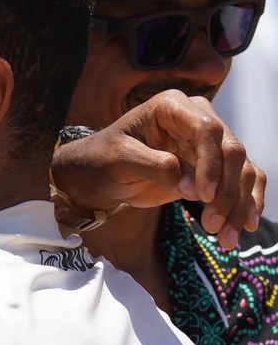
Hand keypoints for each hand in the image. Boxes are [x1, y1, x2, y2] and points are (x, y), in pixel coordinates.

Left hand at [51, 90, 264, 248]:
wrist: (99, 175)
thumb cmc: (103, 159)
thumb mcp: (120, 159)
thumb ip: (155, 166)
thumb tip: (192, 186)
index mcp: (172, 107)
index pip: (206, 129)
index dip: (211, 162)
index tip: (204, 195)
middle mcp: (197, 119)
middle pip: (231, 151)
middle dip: (227, 191)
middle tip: (212, 224)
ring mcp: (209, 144)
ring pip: (242, 170)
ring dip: (239, 205)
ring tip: (226, 237)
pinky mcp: (214, 168)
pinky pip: (241, 182)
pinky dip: (246, 205)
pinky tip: (244, 227)